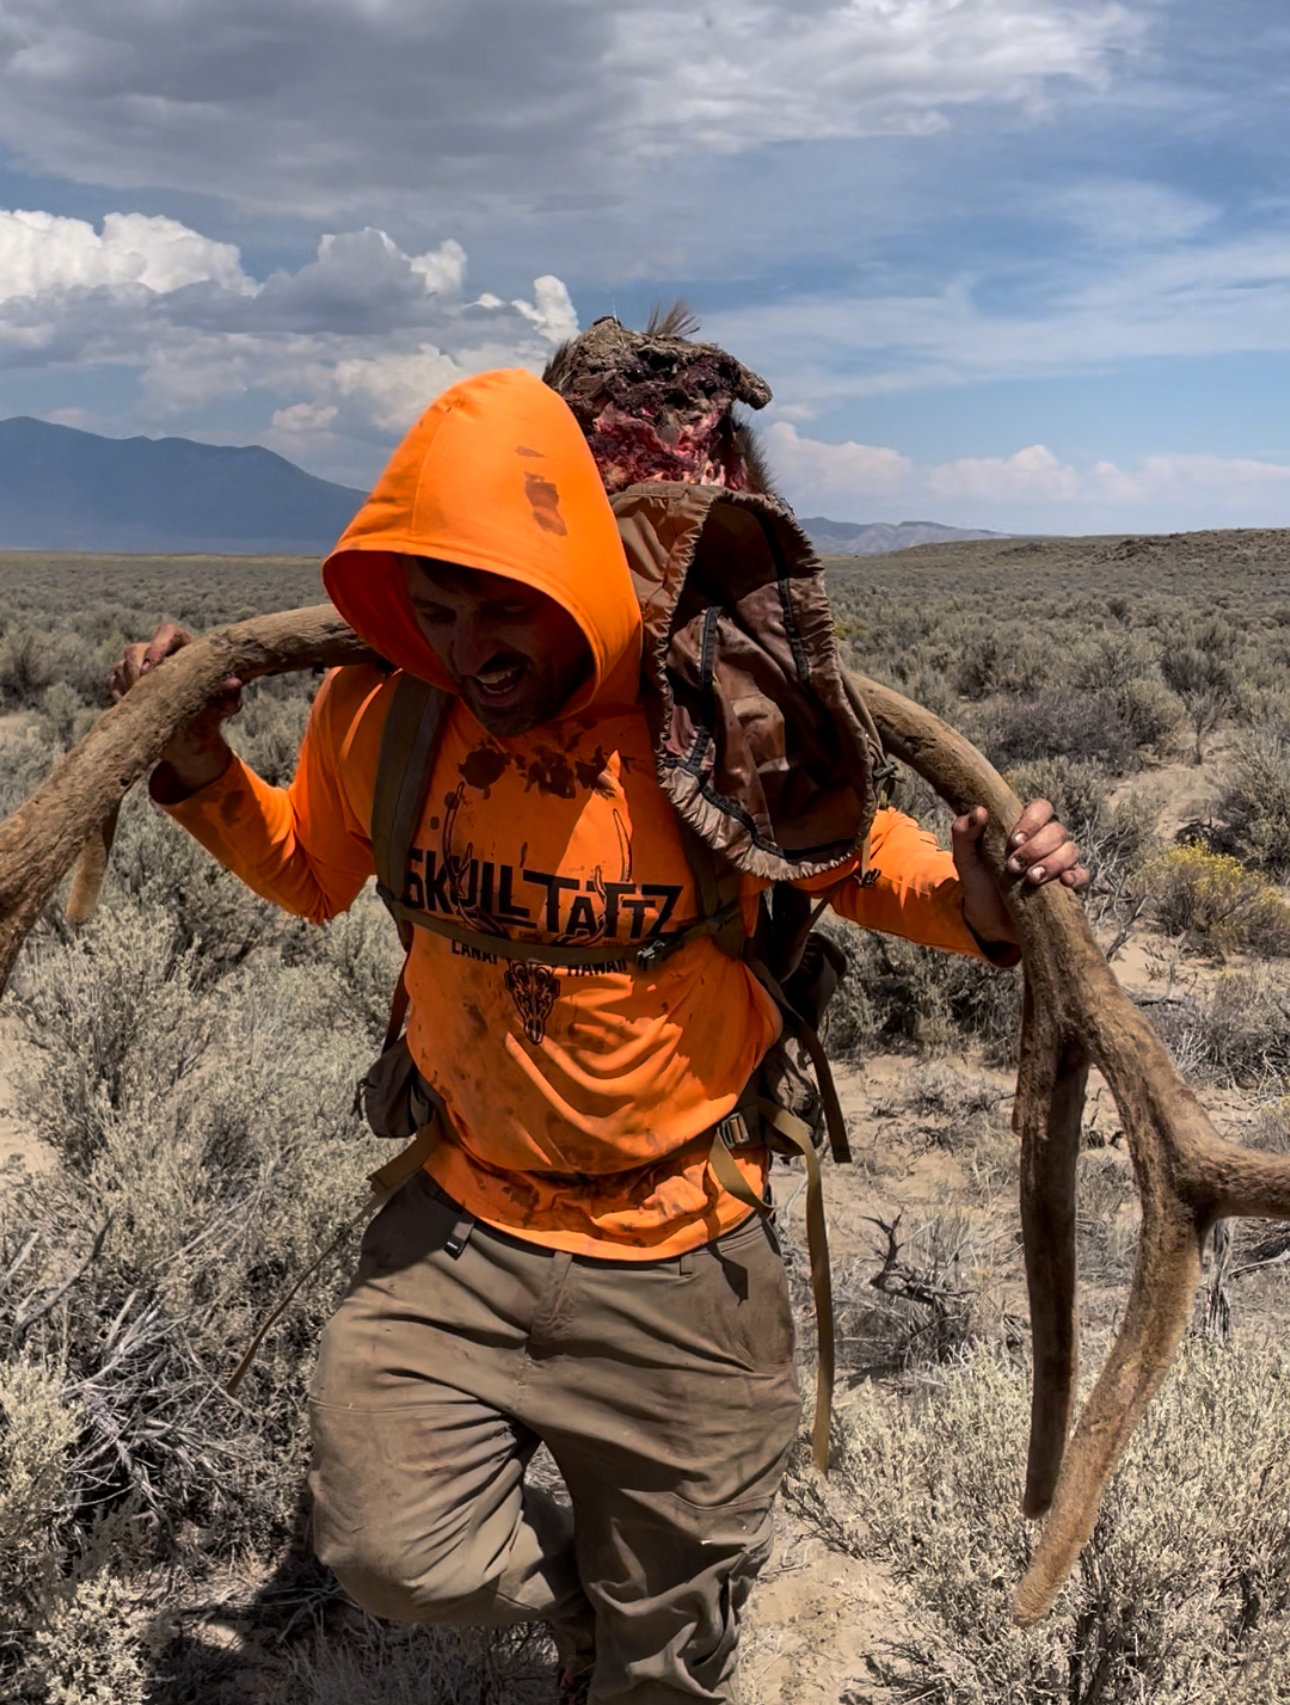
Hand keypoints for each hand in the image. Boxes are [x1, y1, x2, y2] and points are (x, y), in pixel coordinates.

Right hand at [109, 623, 241, 798]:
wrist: (190, 738)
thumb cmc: (211, 715)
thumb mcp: (224, 706)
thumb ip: (230, 694)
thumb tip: (234, 683)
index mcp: (185, 649)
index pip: (167, 632)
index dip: (158, 644)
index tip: (154, 666)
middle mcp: (158, 653)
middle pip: (136, 648)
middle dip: (136, 668)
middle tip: (141, 689)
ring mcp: (138, 667)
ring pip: (121, 665)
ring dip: (129, 684)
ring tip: (144, 704)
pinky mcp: (123, 682)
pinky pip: (113, 683)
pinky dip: (120, 695)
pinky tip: (135, 710)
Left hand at [951, 798, 1087, 947]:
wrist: (987, 919)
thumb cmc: (978, 882)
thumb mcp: (965, 858)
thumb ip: (964, 832)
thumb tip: (980, 811)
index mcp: (1023, 826)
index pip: (1040, 808)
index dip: (1032, 820)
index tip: (1014, 840)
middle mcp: (1044, 840)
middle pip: (1056, 830)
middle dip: (1037, 848)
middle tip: (1013, 866)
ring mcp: (1058, 862)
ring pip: (1071, 850)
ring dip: (1053, 862)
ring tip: (1030, 879)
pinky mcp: (1067, 886)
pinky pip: (1082, 875)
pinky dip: (1077, 876)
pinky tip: (1064, 882)